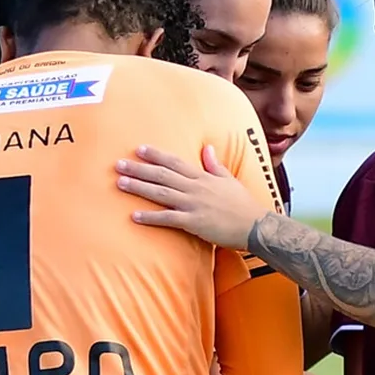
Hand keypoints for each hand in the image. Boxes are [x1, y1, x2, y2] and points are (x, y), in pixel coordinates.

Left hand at [117, 144, 267, 250]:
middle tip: (118, 164)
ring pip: (161, 193)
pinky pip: (168, 219)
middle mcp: (196, 187)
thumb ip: (215, 165)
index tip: (139, 149)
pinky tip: (134, 216)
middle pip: (162, 175)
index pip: (175, 162)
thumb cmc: (243, 204)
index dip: (156, 155)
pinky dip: (150, 217)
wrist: (256, 225)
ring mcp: (194, 204)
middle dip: (139, 169)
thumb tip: (207, 148)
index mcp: (203, 177)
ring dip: (139, 187)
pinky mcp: (194, 223)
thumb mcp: (229, 180)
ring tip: (120, 183)